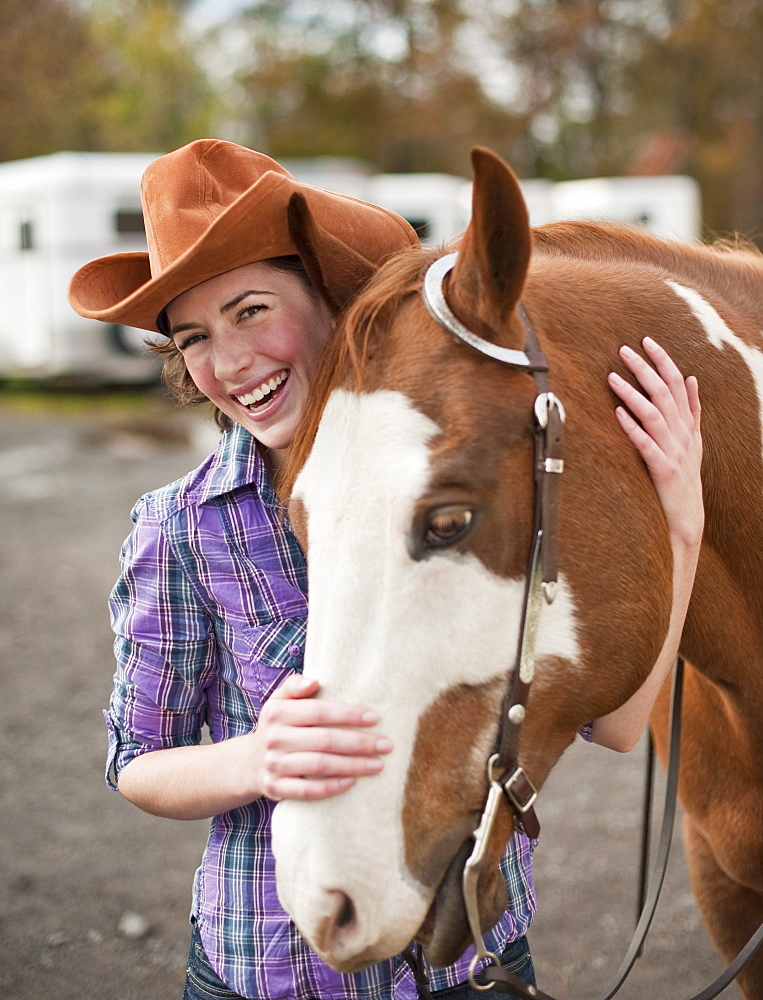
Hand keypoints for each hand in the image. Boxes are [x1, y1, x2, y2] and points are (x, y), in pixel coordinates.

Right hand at [250, 675, 391, 801]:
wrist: (248, 762)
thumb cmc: (277, 725)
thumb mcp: (279, 700)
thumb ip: (295, 685)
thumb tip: (314, 681)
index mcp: (277, 712)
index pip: (318, 711)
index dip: (348, 714)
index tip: (375, 718)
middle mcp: (274, 738)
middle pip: (324, 740)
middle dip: (359, 743)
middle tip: (386, 745)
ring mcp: (274, 765)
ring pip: (319, 765)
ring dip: (353, 765)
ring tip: (378, 765)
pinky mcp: (276, 788)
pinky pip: (307, 790)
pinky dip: (331, 787)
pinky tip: (352, 782)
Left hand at [608, 336, 703, 549]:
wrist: (687, 516)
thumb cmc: (684, 476)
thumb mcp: (693, 440)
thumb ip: (692, 409)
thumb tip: (691, 378)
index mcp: (688, 424)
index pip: (677, 382)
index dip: (663, 360)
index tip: (646, 341)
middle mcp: (683, 433)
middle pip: (664, 392)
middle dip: (644, 368)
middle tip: (623, 350)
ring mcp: (673, 451)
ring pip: (654, 414)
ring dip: (632, 393)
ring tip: (612, 377)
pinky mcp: (662, 470)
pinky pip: (645, 444)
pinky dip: (631, 427)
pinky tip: (616, 413)